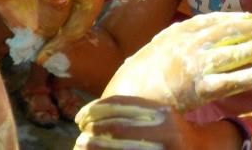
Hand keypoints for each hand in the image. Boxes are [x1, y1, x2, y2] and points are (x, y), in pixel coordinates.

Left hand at [74, 96, 195, 149]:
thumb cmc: (172, 133)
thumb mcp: (159, 116)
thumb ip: (134, 111)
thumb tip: (93, 114)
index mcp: (161, 112)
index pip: (121, 105)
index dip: (95, 109)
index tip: (80, 117)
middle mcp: (164, 130)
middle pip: (117, 127)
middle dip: (93, 130)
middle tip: (80, 134)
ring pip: (119, 147)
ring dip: (96, 146)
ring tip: (81, 146)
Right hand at [99, 12, 251, 110]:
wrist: (127, 94)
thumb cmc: (138, 75)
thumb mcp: (156, 48)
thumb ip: (174, 41)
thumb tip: (190, 38)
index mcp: (179, 33)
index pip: (211, 21)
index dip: (233, 18)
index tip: (251, 17)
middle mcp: (191, 44)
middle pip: (230, 32)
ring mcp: (197, 64)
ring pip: (236, 52)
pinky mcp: (201, 86)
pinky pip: (232, 80)